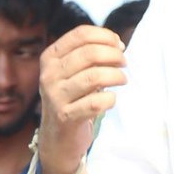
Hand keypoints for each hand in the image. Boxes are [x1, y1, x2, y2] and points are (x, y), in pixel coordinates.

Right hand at [37, 25, 127, 173]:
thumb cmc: (72, 100)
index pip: (80, 35)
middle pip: (90, 53)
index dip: (105, 36)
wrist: (58, 138)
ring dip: (116, 76)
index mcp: (50, 57)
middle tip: (124, 63)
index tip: (119, 45)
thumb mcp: (72, 73)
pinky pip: (96, 103)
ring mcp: (55, 96)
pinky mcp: (66, 117)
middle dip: (114, 55)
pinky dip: (110, 99)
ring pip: (95, 77)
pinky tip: (111, 99)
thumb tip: (118, 44)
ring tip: (122, 79)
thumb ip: (89, 56)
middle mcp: (49, 74)